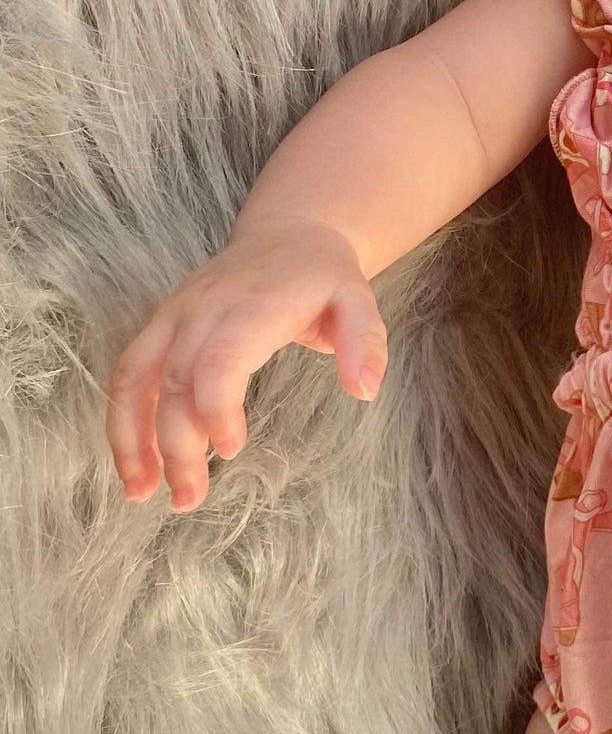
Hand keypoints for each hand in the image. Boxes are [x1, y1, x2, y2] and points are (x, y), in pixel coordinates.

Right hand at [106, 220, 385, 512]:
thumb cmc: (324, 279)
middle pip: (176, 379)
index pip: (221, 356)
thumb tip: (364, 390)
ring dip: (133, 438)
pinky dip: (122, 421)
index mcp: (254, 304)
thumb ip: (366, 343)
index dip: (217, 405)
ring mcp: (174, 314)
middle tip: (192, 498)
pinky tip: (136, 466)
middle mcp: (203, 307)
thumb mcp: (360, 301)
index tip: (230, 450)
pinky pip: (127, 374)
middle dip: (177, 443)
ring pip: (135, 377)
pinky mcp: (159, 325)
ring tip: (143, 493)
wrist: (289, 235)